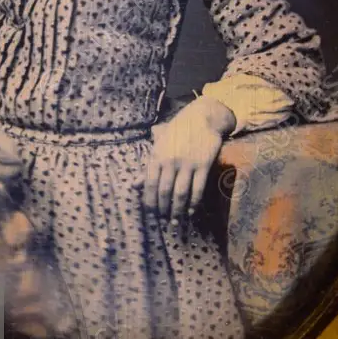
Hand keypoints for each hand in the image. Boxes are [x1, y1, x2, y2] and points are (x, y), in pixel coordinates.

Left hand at [144, 97, 236, 218]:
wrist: (201, 117)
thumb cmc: (176, 133)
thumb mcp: (158, 146)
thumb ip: (147, 167)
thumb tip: (134, 184)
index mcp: (157, 156)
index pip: (150, 184)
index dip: (150, 201)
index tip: (151, 214)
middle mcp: (171, 161)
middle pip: (165, 191)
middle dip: (163, 209)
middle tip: (164, 221)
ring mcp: (188, 163)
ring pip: (181, 193)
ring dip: (178, 210)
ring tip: (176, 221)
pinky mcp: (203, 164)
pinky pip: (198, 188)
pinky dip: (194, 203)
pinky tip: (191, 212)